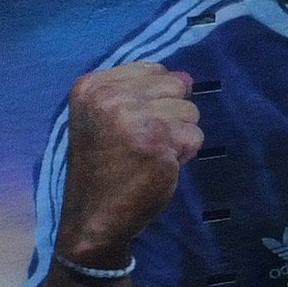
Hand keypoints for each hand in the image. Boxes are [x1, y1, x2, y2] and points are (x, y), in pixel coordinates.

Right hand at [55, 62, 201, 269]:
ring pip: (190, 111)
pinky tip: (160, 167)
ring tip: (151, 155)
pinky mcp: (158, 143)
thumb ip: (141, 92)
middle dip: (171, 114)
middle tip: (145, 141)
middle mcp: (111, 98)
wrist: (93, 216)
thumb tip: (187, 78)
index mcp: (92, 86)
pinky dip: (185, 155)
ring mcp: (135, 119)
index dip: (155, 99)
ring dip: (179, 136)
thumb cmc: (102, 167)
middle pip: (176, 86)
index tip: (134, 124)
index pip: (154, 70)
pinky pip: (195, 137)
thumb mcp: (104, 118)